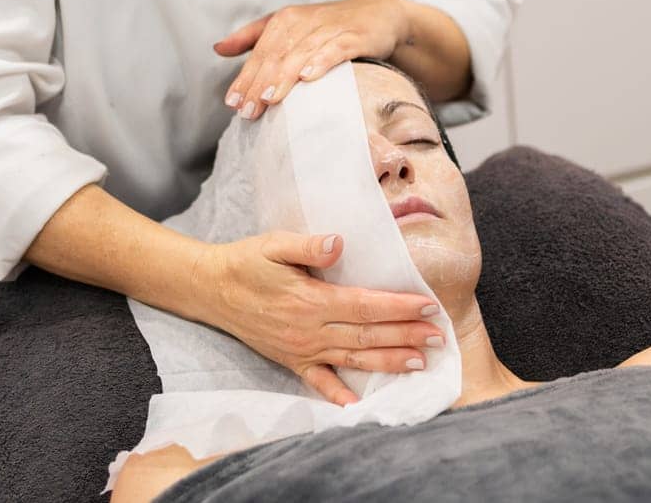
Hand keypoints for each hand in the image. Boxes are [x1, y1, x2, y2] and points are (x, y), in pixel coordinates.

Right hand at [198, 231, 444, 405]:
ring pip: (353, 359)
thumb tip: (339, 244)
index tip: (427, 304)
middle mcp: (309, 330)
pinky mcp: (291, 361)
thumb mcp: (274, 244)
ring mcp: (301, 350)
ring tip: (420, 363)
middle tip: (438, 337)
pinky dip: (339, 396)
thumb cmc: (246, 262)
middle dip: (406, 336)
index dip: (397, 306)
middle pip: (366, 335)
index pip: (364, 305)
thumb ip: (307, 245)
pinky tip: (360, 406)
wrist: (211, 289)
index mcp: (310, 300)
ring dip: (388, 362)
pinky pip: (319, 383)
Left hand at [213, 0, 406, 119]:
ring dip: (284, 77)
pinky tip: (308, 77)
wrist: (378, 13)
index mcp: (284, 20)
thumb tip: (218, 48)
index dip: (245, 77)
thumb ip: (253, 38)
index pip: (260, 52)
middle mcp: (304, 21)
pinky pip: (336, 49)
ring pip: (301, 53)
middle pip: (277, 55)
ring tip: (269, 99)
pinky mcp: (355, 36)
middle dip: (260, 84)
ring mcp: (330, 28)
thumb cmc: (328, 25)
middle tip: (248, 112)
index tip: (232, 104)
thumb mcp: (289, 27)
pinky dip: (321, 61)